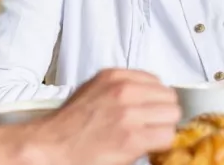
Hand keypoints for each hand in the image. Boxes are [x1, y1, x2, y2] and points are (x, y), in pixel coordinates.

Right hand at [26, 69, 181, 164]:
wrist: (52, 145)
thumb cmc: (69, 123)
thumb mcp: (94, 90)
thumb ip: (121, 87)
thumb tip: (148, 95)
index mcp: (114, 76)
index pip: (157, 82)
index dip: (156, 99)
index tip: (152, 109)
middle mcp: (124, 91)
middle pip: (169, 98)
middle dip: (163, 113)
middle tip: (151, 125)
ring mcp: (129, 114)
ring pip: (172, 117)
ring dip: (163, 128)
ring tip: (147, 136)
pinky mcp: (133, 138)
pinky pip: (166, 137)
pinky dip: (159, 143)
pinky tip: (145, 146)